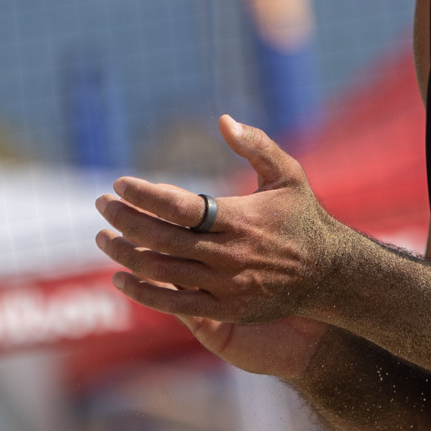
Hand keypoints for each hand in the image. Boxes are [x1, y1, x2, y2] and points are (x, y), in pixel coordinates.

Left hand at [95, 116, 348, 374]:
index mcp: (239, 218)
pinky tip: (120, 280)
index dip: (143, 195)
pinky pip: (174, 306)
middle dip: (123, 220)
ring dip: (125, 254)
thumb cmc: (303, 217)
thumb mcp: (288, 174)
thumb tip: (223, 120)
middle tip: (101, 205)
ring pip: (161, 271)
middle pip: (161, 238)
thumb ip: (257, 145)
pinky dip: (142, 294)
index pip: (178, 206)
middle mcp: (228, 253)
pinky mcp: (225, 309)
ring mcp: (225, 285)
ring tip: (103, 238)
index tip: (119, 184)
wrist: (329, 274)